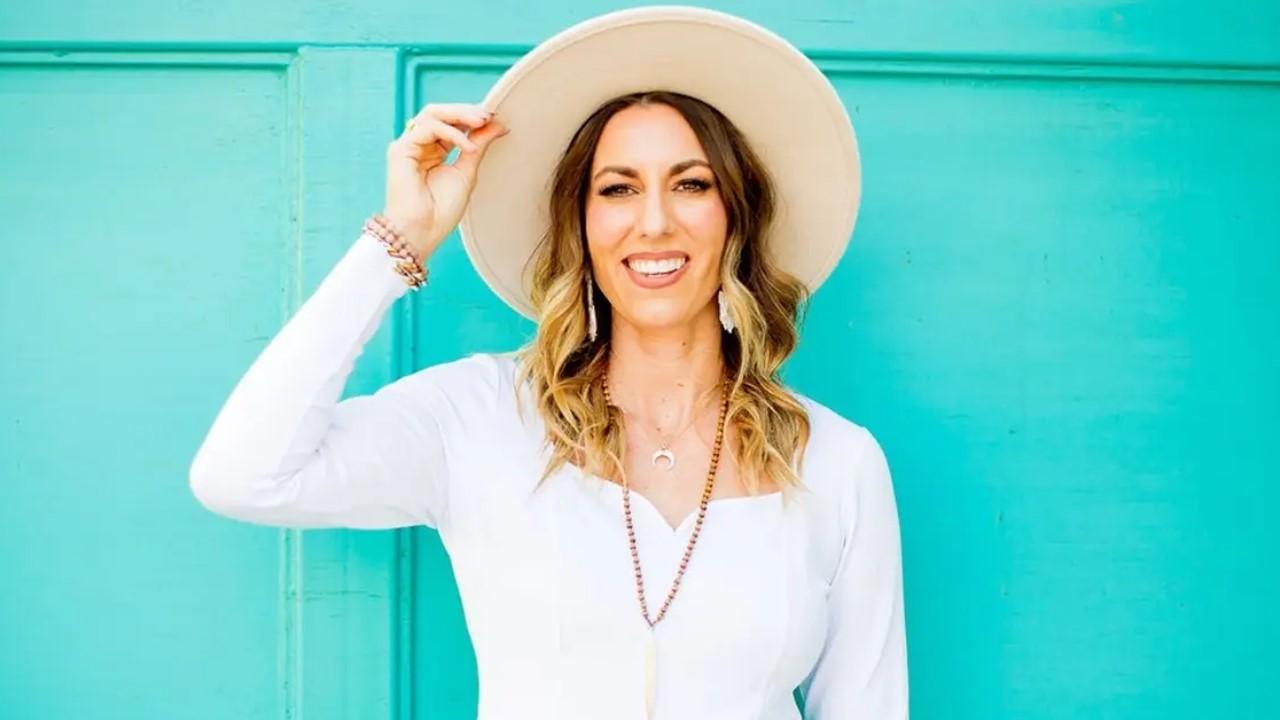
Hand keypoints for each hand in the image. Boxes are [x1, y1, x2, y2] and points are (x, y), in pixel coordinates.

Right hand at [383, 103, 508, 259]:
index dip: (470, 117)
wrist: (423, 231)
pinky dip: (451, 134)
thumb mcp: (467, 171)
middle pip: (440, 113)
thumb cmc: (441, 210)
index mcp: (434, 150)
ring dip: (459, 115)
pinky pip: (428, 128)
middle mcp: (419, 145)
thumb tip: (497, 124)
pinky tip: (467, 147)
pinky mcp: (400, 149)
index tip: (495, 117)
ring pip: (432, 114)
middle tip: (488, 115)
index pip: (451, 122)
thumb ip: (479, 145)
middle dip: (465, 111)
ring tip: (482, 122)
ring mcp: (408, 146)